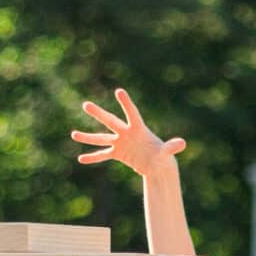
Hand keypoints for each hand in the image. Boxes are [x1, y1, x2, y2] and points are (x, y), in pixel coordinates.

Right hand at [71, 88, 185, 176]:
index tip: (119, 91)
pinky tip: (81, 160)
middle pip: (110, 121)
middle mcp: (126, 132)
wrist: (156, 163)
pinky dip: (93, 158)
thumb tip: (182, 144)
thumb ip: (171, 147)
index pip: (131, 113)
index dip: (126, 103)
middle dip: (98, 114)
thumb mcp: (166, 153)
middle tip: (85, 105)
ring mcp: (120, 142)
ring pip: (101, 138)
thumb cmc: (162, 155)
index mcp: (138, 128)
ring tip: (73, 135)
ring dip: (88, 137)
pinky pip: (103, 155)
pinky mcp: (118, 153)